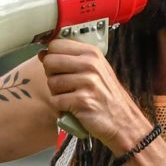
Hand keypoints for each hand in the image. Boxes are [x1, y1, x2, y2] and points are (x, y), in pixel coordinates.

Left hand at [39, 38, 148, 152]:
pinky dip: (60, 108)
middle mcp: (90, 64)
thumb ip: (70, 60)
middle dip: (52, 76)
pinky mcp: (82, 100)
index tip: (57, 67)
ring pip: (51, 83)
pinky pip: (55, 101)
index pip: (56, 44)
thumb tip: (43, 54)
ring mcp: (87, 82)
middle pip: (50, 62)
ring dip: (57, 94)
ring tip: (72, 98)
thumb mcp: (94, 70)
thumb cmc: (106, 97)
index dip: (51, 56)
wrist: (123, 121)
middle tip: (65, 86)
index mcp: (92, 53)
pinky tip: (72, 109)